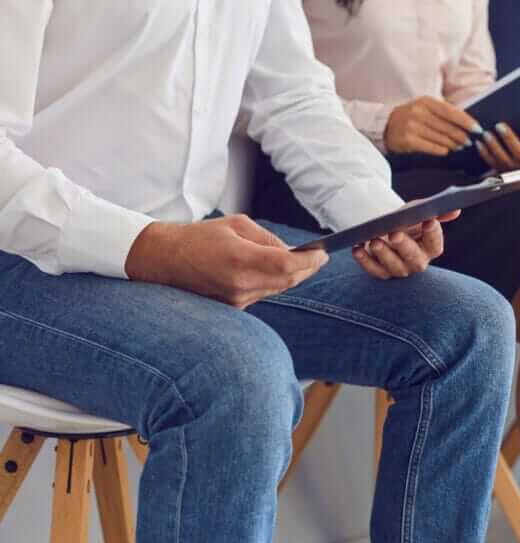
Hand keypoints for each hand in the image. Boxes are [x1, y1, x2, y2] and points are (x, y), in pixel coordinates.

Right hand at [125, 215, 328, 308]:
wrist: (164, 260)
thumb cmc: (199, 237)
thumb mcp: (236, 225)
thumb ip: (267, 238)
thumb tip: (292, 251)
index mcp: (239, 258)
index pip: (287, 264)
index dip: (310, 260)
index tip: (323, 254)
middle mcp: (239, 283)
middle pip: (288, 280)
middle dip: (307, 269)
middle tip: (319, 258)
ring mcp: (236, 298)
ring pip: (278, 289)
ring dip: (293, 277)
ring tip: (305, 263)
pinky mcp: (233, 307)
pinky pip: (264, 295)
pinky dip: (275, 283)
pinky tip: (279, 273)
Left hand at [351, 210, 460, 279]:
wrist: (386, 230)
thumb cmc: (405, 221)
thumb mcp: (417, 213)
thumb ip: (434, 212)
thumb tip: (455, 210)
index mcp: (430, 248)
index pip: (435, 244)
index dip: (434, 233)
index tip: (429, 220)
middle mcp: (417, 262)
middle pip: (414, 258)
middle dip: (404, 246)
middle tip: (394, 233)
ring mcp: (399, 270)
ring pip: (393, 266)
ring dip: (383, 254)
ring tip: (374, 240)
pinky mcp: (381, 273)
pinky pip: (373, 270)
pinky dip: (365, 260)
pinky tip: (357, 248)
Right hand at [384, 96, 483, 155]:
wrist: (386, 126)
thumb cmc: (412, 117)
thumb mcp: (426, 108)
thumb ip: (444, 113)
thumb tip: (468, 123)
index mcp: (426, 102)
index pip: (451, 112)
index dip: (466, 121)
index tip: (478, 129)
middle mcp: (419, 112)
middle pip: (448, 127)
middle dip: (462, 136)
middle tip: (470, 141)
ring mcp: (412, 126)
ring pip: (441, 138)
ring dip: (453, 144)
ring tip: (460, 147)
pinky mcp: (408, 140)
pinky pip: (430, 147)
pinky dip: (441, 150)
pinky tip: (446, 151)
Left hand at [476, 118, 519, 170]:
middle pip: (517, 151)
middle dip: (508, 137)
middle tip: (499, 124)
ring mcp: (513, 170)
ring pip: (502, 158)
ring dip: (493, 145)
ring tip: (486, 133)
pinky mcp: (500, 173)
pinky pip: (491, 163)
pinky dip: (484, 153)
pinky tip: (479, 143)